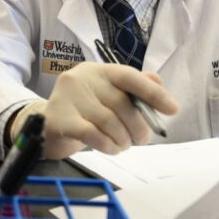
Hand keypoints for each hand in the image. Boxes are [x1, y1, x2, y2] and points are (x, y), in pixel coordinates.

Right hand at [12, 62, 177, 159]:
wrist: (46, 126)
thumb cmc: (83, 111)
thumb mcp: (106, 96)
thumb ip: (132, 88)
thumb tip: (158, 82)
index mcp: (97, 70)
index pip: (129, 76)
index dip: (153, 93)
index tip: (172, 109)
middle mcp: (81, 78)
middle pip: (121, 103)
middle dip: (138, 125)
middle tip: (143, 139)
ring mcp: (68, 97)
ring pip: (108, 121)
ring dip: (123, 139)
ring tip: (124, 145)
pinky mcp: (60, 118)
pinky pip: (93, 134)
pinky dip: (108, 145)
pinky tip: (111, 148)